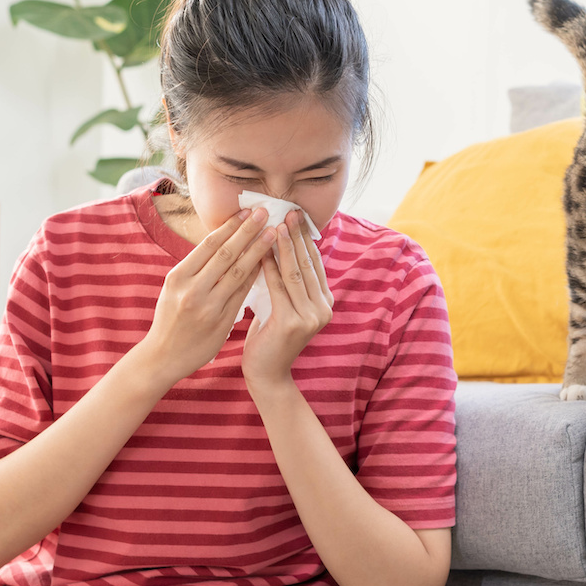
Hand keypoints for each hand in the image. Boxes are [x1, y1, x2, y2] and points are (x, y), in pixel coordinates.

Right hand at [142, 207, 275, 383]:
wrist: (162, 357)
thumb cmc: (170, 319)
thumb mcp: (174, 289)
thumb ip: (195, 269)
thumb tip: (223, 242)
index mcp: (178, 276)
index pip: (209, 245)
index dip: (230, 226)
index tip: (247, 211)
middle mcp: (192, 289)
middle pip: (226, 254)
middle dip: (247, 231)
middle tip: (265, 212)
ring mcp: (208, 306)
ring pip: (238, 272)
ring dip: (258, 250)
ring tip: (273, 233)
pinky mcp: (221, 322)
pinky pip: (243, 293)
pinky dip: (255, 276)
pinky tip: (268, 263)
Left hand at [242, 210, 333, 388]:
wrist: (266, 375)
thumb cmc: (270, 337)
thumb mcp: (284, 305)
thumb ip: (288, 282)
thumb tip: (279, 245)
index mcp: (324, 302)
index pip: (315, 262)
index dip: (305, 238)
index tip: (295, 215)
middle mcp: (323, 308)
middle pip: (308, 263)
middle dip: (296, 235)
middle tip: (288, 211)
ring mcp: (310, 317)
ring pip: (295, 273)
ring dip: (284, 246)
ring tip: (275, 223)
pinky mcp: (292, 323)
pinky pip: (279, 288)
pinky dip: (270, 267)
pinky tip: (261, 251)